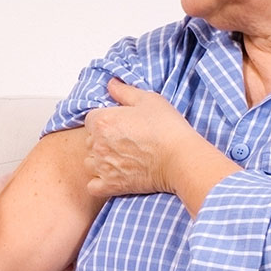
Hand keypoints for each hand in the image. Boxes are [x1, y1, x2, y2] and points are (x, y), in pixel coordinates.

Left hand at [83, 78, 205, 197]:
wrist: (180, 158)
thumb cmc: (167, 128)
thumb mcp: (148, 100)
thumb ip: (124, 91)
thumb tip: (111, 84)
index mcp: (103, 121)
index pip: (91, 119)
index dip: (105, 120)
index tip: (120, 124)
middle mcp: (98, 144)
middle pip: (89, 140)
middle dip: (102, 139)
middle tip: (124, 140)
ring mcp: (102, 167)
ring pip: (89, 162)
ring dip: (99, 160)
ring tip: (119, 158)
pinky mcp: (111, 185)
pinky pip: (93, 186)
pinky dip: (99, 182)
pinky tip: (113, 176)